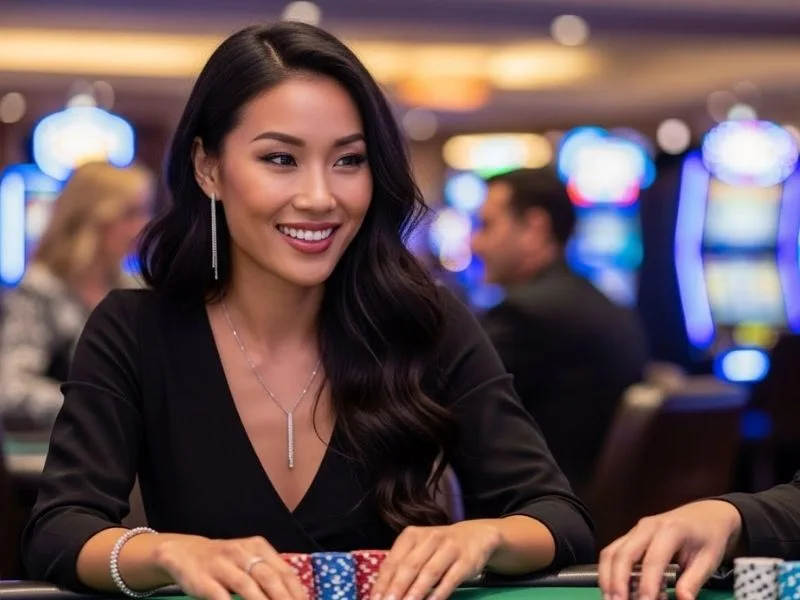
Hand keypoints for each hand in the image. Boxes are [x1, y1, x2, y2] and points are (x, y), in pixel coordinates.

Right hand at [152, 535, 307, 599]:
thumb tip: (295, 597)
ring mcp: (222, 565)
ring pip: (247, 586)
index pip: (285, 572)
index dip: (297, 593)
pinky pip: (220, 596)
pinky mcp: (203, 579)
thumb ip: (269, 576)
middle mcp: (242, 553)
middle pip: (269, 579)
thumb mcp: (249, 560)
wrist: (183, 552)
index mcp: (259, 547)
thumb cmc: (226, 562)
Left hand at [371, 521, 501, 599]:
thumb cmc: (439, 546)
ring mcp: (449, 548)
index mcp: (412, 535)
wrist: (475, 535)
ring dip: (416, 592)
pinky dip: (439, 593)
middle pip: (410, 566)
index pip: (393, 560)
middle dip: (397, 588)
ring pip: (429, 572)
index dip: (383, 582)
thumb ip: (402, 565)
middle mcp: (430, 538)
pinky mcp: (466, 560)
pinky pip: (450, 579)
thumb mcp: (419, 548)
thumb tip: (381, 591)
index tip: (374, 599)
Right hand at [598, 500, 742, 599]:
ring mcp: (636, 530)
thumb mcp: (709, 559)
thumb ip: (694, 581)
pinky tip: (612, 588)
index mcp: (670, 530)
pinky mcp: (631, 536)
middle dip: (618, 582)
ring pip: (611, 552)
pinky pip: (612, 552)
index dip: (646, 585)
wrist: (706, 514)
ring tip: (611, 599)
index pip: (652, 561)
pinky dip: (608, 571)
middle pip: (623, 555)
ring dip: (607, 578)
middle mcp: (647, 527)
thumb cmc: (708, 536)